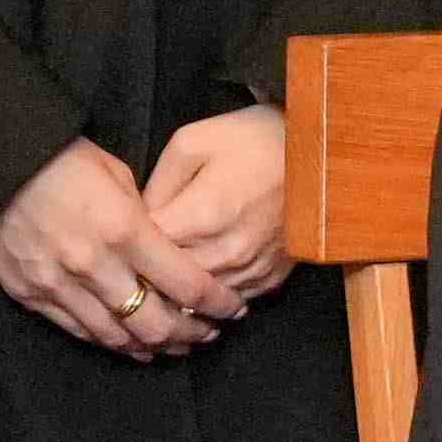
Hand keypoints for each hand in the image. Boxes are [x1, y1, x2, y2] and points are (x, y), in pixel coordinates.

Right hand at [0, 140, 236, 358]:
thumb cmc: (61, 159)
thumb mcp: (117, 175)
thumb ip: (146, 218)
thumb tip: (169, 248)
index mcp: (124, 229)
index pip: (186, 284)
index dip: (217, 303)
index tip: (233, 308)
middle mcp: (94, 265)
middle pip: (156, 323)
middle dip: (190, 334)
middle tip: (208, 332)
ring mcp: (60, 285)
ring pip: (117, 337)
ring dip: (153, 346)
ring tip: (175, 344)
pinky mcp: (32, 295)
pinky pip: (80, 331)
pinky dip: (111, 341)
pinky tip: (131, 343)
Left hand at [140, 106, 294, 311]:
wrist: (317, 152)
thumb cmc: (252, 139)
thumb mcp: (192, 142)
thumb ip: (157, 183)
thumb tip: (140, 220)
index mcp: (201, 216)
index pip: (146, 252)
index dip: (130, 247)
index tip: (124, 239)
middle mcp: (225, 252)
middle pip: (170, 284)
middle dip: (151, 275)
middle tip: (139, 263)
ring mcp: (251, 270)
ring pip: (198, 302)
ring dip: (181, 293)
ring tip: (168, 277)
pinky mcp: (271, 278)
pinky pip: (230, 301)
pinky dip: (213, 296)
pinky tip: (205, 280)